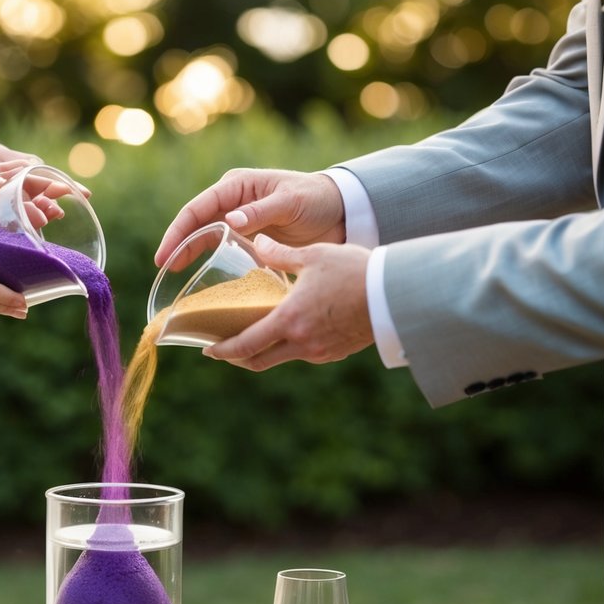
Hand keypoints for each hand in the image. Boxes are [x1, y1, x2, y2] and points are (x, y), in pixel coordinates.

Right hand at [157, 169, 346, 267]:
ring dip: (190, 256)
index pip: (197, 208)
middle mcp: (232, 202)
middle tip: (162, 270)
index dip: (178, 231)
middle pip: (195, 224)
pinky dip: (210, 264)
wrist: (341, 212)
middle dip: (177, 245)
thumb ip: (261, 211)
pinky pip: (223, 251)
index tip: (165, 255)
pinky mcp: (248, 239)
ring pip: (205, 239)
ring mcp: (238, 221)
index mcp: (237, 187)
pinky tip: (204, 281)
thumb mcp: (291, 203)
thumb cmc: (317, 199)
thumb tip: (230, 221)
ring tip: (174, 278)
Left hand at [204, 235, 372, 369]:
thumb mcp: (313, 255)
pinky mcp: (335, 353)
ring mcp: (319, 352)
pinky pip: (304, 354)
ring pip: (281, 358)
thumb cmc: (354, 271)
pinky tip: (288, 332)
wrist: (395, 293)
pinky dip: (288, 347)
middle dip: (236, 358)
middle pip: (258, 361)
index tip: (208, 349)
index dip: (223, 350)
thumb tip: (257, 242)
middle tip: (221, 350)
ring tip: (252, 338)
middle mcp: (300, 343)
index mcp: (288, 320)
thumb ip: (280, 253)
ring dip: (262, 352)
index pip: (245, 345)